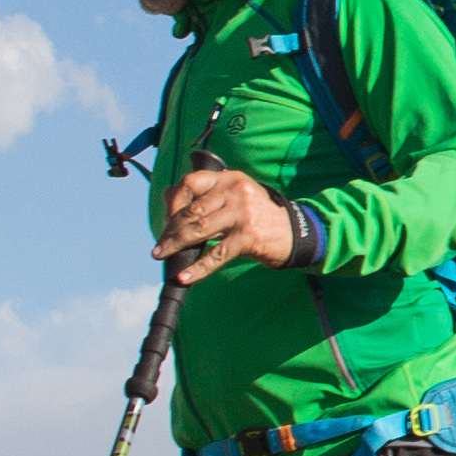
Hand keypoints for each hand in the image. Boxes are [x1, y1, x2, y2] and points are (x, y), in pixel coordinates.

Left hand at [154, 166, 297, 282]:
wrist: (295, 234)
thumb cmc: (259, 216)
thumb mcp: (235, 196)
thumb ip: (205, 194)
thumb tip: (166, 196)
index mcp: (230, 179)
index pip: (190, 182)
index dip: (173, 201)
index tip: (166, 218)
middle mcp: (235, 192)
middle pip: (192, 211)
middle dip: (171, 229)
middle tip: (160, 244)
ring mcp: (242, 214)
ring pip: (199, 230)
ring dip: (176, 245)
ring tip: (161, 254)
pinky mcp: (248, 238)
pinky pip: (216, 255)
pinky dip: (198, 268)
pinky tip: (184, 276)